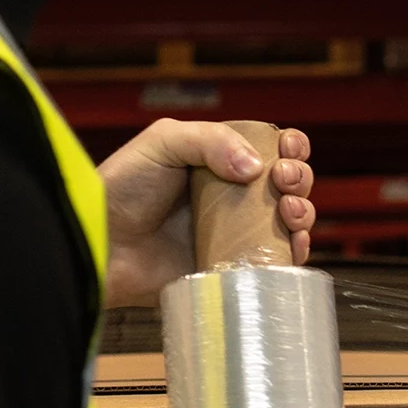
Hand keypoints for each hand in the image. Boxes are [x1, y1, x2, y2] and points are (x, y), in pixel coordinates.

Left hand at [97, 119, 314, 308]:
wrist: (104, 244)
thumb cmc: (124, 188)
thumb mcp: (163, 142)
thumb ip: (211, 140)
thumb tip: (258, 167)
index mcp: (220, 159)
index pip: (270, 148)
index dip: (290, 148)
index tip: (287, 153)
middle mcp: (233, 195)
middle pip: (288, 183)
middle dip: (299, 178)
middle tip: (281, 182)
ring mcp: (235, 233)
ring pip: (290, 221)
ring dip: (303, 212)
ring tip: (288, 211)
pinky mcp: (232, 267)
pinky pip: (275, 261)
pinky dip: (295, 252)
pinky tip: (292, 244)